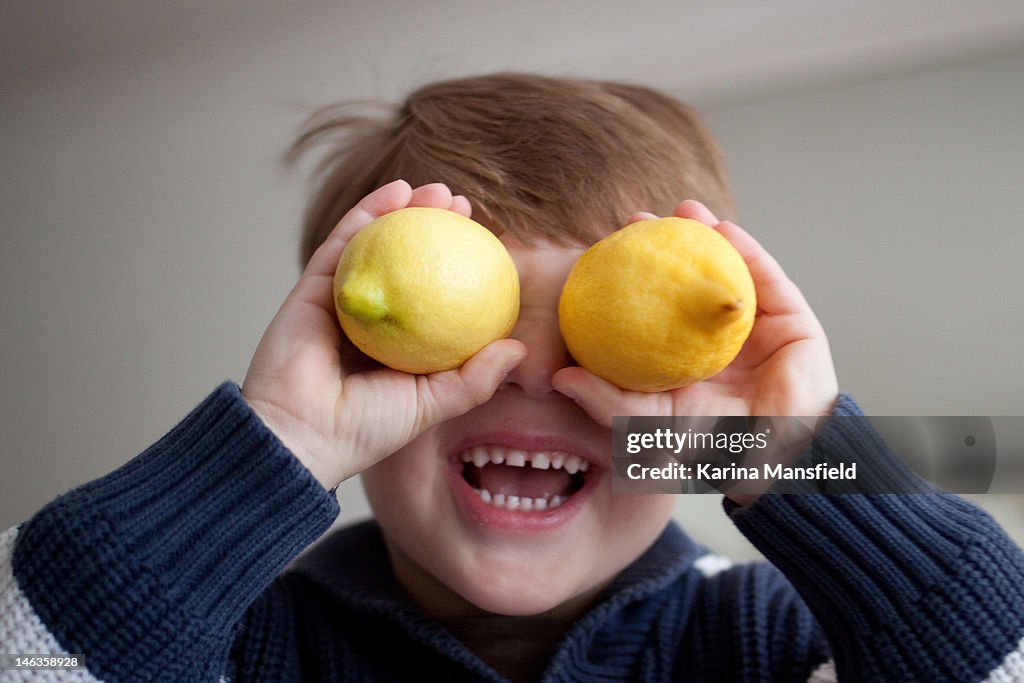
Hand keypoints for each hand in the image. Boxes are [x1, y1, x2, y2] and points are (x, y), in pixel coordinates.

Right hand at [241, 180, 525, 488]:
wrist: (302, 434)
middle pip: (406, 264)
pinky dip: (367, 213)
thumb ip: (475, 378)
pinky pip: (342, 244)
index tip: (488, 243)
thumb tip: (518, 347)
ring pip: (375, 246)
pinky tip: (396, 191)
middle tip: (463, 205)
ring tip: (437, 189)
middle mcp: (372, 319)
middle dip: (435, 229)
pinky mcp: (311, 289)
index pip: (436, 295)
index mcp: (400, 345)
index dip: (459, 266)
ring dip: (404, 211)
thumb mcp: (434, 403)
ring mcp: (340, 301)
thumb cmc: (367, 428)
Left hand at [552, 199, 837, 425]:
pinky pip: (767, 278)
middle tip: (636, 220)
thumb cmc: (711, 446)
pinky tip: (723, 229)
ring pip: (728, 269)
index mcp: (682, 354)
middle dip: (663, 244)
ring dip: (707, 234)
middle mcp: (716, 335)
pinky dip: (747, 252)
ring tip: (683, 208)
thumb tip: (558, 379)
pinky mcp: (792, 320)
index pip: (652, 305)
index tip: (601, 250)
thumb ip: (607, 400)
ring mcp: (755, 325)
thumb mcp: (650, 423)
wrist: (776, 456)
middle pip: (686, 279)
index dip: (629, 276)